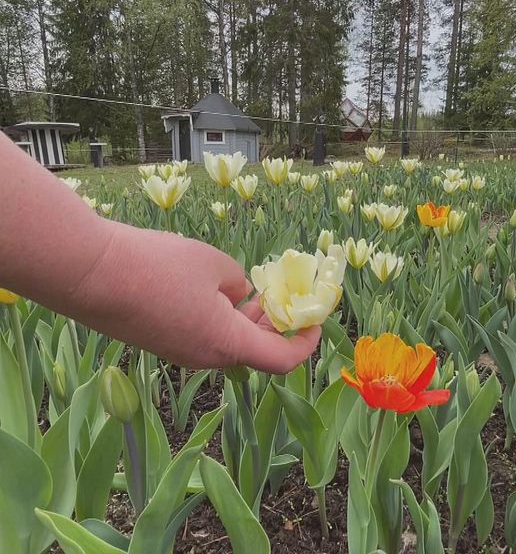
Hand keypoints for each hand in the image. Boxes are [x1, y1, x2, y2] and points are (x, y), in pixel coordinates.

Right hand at [78, 224, 320, 373]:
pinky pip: (204, 336)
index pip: (282, 360)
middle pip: (255, 351)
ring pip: (229, 342)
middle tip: (285, 295)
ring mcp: (180, 353)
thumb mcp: (215, 264)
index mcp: (227, 344)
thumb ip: (239, 284)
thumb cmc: (159, 265)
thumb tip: (239, 295)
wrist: (90, 273)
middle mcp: (206, 358)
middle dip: (276, 325)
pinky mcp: (161, 342)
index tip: (314, 319)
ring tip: (254, 288)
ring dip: (247, 320)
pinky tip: (218, 290)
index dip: (305, 342)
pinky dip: (222, 319)